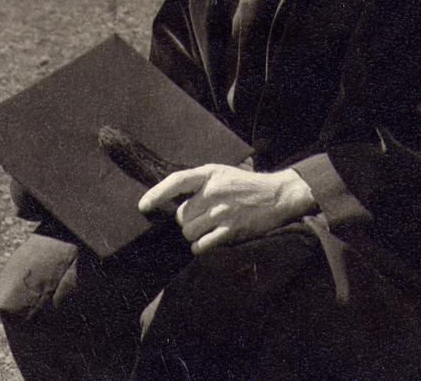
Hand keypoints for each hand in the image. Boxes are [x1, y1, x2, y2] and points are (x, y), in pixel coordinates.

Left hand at [138, 164, 316, 253]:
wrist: (277, 196)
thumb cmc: (245, 185)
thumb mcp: (222, 174)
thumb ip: (199, 183)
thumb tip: (170, 200)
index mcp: (210, 174)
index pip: (177, 181)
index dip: (157, 193)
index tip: (143, 206)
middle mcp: (214, 191)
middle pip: (182, 215)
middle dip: (188, 220)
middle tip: (202, 217)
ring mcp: (223, 212)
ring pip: (189, 232)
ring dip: (194, 234)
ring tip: (208, 227)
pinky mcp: (231, 230)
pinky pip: (201, 245)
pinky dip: (201, 246)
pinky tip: (211, 238)